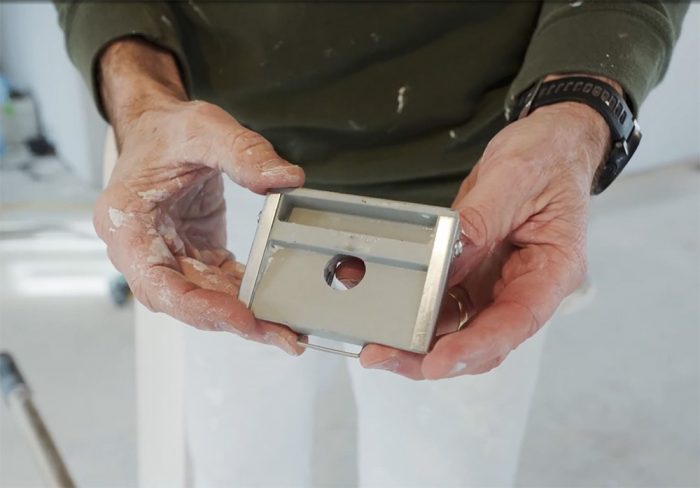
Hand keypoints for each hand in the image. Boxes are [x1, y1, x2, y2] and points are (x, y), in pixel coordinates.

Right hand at [94, 39, 304, 354]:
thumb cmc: (166, 131)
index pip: (157, 284)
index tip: (242, 318)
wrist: (160, 129)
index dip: (199, 307)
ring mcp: (169, 257)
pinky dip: (248, 295)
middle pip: (186, 302)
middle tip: (282, 334)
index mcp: (127, 224)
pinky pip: (220, 284)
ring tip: (288, 328)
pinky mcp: (193, 256)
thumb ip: (243, 153)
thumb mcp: (204, 129)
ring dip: (246, 315)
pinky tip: (277, 302)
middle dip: (234, 321)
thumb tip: (285, 179)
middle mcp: (143, 250)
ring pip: (206, 300)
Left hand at [359, 100, 609, 378]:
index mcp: (551, 270)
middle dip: (434, 356)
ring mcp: (497, 283)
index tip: (437, 362)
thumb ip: (481, 222)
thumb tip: (445, 260)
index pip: (515, 321)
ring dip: (420, 343)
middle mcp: (524, 286)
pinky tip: (391, 320)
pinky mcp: (475, 274)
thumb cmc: (548, 158)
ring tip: (379, 347)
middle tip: (386, 356)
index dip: (474, 346)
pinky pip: (445, 305)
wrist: (548, 142)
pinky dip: (419, 317)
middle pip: (482, 339)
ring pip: (459, 330)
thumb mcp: (515, 179)